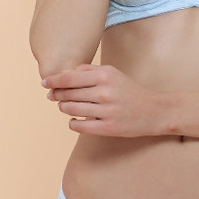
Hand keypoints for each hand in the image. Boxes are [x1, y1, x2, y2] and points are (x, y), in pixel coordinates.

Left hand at [41, 63, 165, 136]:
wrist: (154, 111)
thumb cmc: (130, 90)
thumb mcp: (112, 73)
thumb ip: (88, 70)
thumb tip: (63, 74)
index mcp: (105, 76)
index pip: (69, 78)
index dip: (53, 81)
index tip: (45, 83)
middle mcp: (104, 92)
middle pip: (67, 93)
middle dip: (56, 95)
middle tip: (53, 96)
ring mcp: (105, 111)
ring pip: (70, 109)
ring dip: (63, 107)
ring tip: (65, 106)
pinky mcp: (106, 128)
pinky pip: (78, 125)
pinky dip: (72, 122)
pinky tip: (75, 119)